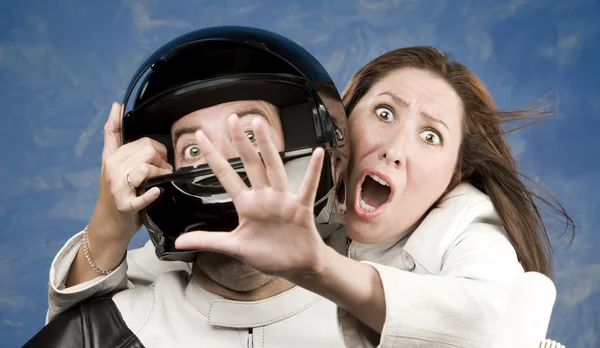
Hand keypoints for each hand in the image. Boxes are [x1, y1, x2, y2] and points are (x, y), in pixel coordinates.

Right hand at [89, 102, 172, 242]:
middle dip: (160, 156)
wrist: (109, 226)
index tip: (118, 106)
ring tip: (163, 178)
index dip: (115, 119)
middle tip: (163, 167)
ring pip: (145, 166)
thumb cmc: (119, 195)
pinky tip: (157, 192)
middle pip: (143, 148)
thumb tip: (118, 110)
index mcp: (110, 159)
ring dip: (161, 171)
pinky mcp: (124, 204)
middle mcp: (111, 169)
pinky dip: (151, 194)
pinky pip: (142, 194)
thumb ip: (120, 145)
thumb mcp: (116, 168)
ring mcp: (116, 187)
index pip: (112, 134)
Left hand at [175, 114, 327, 280]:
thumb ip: (208, 240)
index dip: (213, 155)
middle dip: (240, 142)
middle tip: (232, 118)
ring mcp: (282, 200)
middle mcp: (263, 197)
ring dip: (266, 147)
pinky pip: (307, 187)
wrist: (296, 267)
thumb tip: (178, 241)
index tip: (201, 135)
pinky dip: (313, 171)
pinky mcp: (300, 208)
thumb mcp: (234, 247)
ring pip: (273, 168)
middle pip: (249, 163)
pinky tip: (317, 153)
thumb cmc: (269, 255)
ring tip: (260, 125)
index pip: (225, 175)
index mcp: (246, 204)